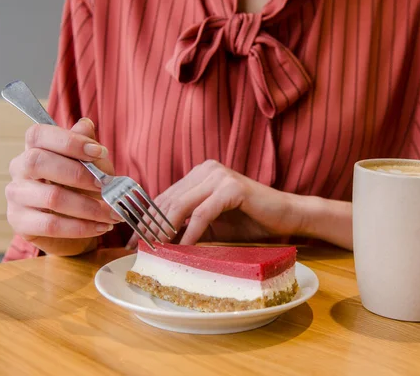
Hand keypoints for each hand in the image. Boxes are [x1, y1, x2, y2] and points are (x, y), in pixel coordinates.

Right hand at [6, 118, 122, 255]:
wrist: (74, 226)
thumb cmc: (82, 188)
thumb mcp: (92, 166)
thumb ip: (88, 149)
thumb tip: (86, 125)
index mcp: (34, 148)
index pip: (39, 134)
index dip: (69, 141)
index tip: (99, 152)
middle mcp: (19, 168)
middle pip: (38, 161)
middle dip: (78, 174)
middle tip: (106, 185)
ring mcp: (16, 195)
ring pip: (51, 197)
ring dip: (89, 207)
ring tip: (113, 213)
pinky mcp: (19, 222)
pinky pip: (51, 225)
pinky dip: (81, 227)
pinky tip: (101, 227)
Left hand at [126, 160, 303, 248]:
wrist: (285, 216)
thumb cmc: (249, 221)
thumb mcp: (211, 225)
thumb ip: (186, 226)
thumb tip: (155, 242)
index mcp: (199, 174)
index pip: (164, 197)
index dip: (145, 220)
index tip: (133, 242)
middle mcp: (206, 169)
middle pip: (168, 200)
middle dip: (150, 227)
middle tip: (139, 250)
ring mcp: (219, 176)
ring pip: (181, 205)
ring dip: (165, 231)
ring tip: (156, 251)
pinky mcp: (232, 187)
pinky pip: (203, 213)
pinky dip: (190, 233)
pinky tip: (183, 249)